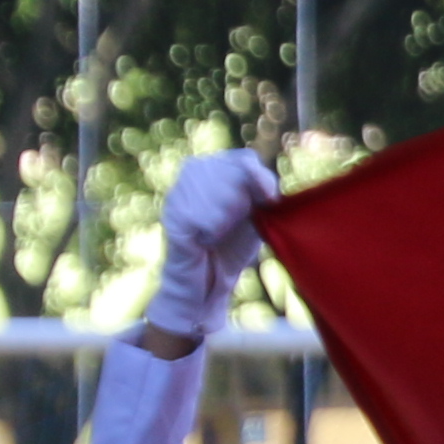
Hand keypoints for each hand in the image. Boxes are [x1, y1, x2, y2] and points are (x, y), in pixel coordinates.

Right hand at [137, 148, 282, 352]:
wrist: (205, 284)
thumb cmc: (232, 248)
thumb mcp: (254, 216)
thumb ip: (261, 195)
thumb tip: (270, 187)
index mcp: (216, 167)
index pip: (245, 159)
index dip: (262, 178)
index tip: (271, 200)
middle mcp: (193, 172)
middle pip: (233, 174)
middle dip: (244, 202)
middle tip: (234, 224)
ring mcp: (179, 191)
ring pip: (221, 195)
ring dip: (228, 221)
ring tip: (216, 234)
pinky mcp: (172, 214)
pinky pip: (206, 218)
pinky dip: (213, 234)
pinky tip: (205, 241)